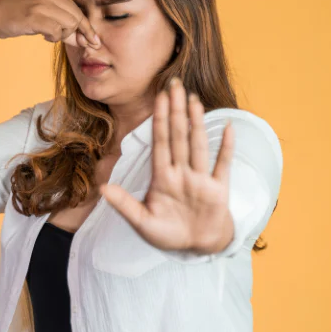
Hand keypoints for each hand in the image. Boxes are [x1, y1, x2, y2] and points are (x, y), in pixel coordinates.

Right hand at [0, 0, 100, 47]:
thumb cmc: (18, 16)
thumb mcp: (42, 15)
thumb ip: (62, 24)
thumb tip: (83, 40)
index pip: (78, 10)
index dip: (87, 28)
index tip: (94, 41)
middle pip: (77, 18)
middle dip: (78, 34)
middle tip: (74, 43)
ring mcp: (41, 5)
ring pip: (69, 25)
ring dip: (63, 36)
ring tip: (50, 36)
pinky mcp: (34, 17)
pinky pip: (56, 32)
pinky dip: (53, 38)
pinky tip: (44, 37)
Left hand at [99, 77, 235, 254]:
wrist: (196, 247)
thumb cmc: (169, 234)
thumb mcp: (142, 222)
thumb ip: (125, 205)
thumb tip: (103, 187)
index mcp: (162, 177)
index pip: (160, 142)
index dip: (159, 119)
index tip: (158, 97)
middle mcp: (182, 173)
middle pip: (178, 136)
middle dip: (176, 111)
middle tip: (175, 84)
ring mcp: (200, 179)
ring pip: (198, 145)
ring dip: (196, 123)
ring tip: (194, 99)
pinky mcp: (218, 189)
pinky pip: (222, 164)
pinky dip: (226, 147)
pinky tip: (227, 126)